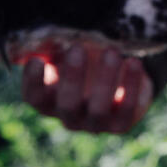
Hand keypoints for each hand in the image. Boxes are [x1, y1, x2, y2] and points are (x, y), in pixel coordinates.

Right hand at [20, 44, 153, 132]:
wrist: (120, 79)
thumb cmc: (86, 62)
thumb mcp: (67, 53)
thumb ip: (50, 48)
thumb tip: (33, 42)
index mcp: (49, 101)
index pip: (34, 98)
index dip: (32, 82)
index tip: (37, 60)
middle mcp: (70, 117)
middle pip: (67, 105)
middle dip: (72, 77)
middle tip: (77, 48)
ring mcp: (95, 124)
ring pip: (98, 110)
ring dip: (104, 80)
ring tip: (111, 51)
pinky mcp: (121, 124)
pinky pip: (127, 108)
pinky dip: (131, 85)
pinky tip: (133, 62)